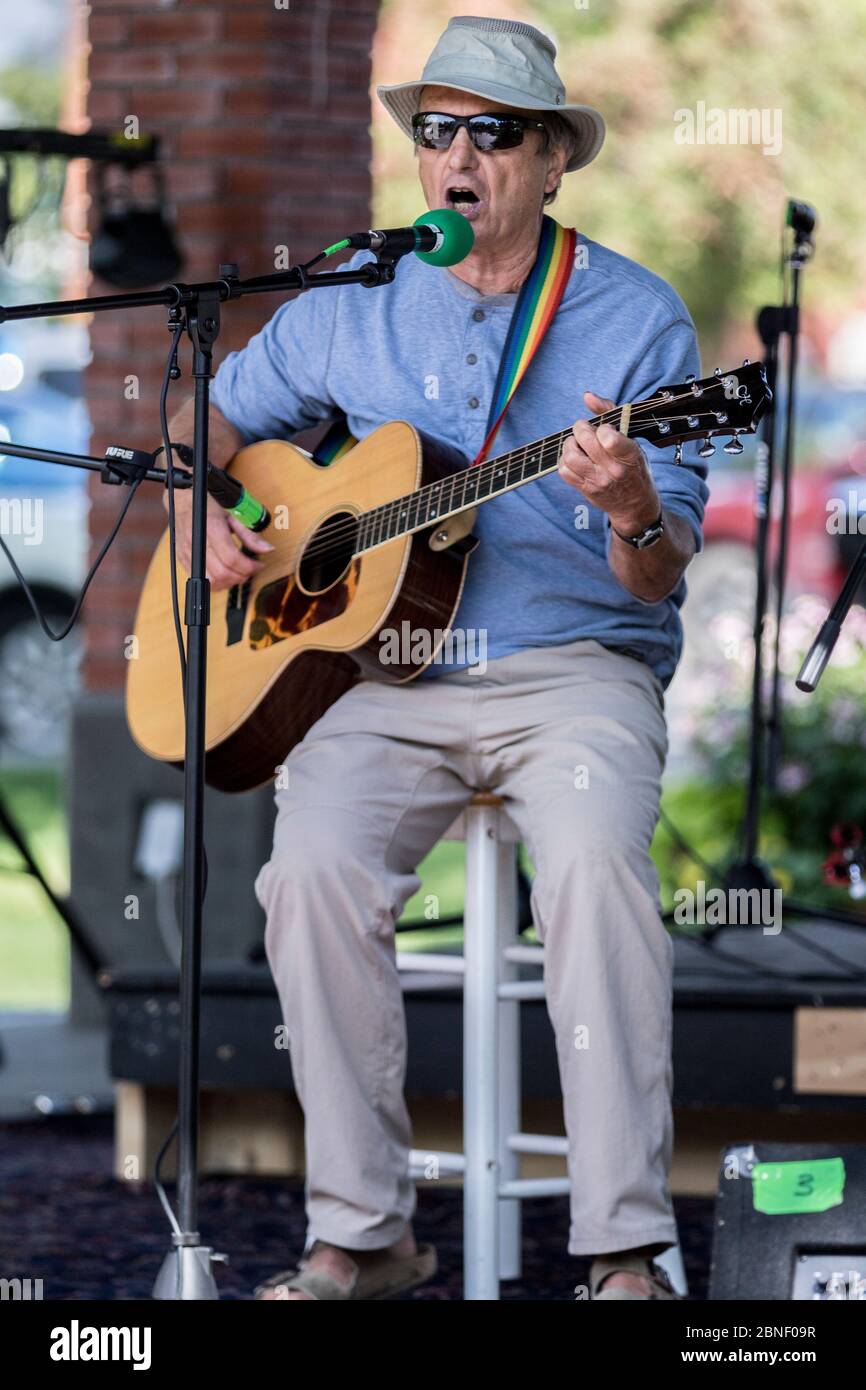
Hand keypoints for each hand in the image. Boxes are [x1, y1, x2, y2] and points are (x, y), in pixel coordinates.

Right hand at [166, 483, 273, 590]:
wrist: (183, 500)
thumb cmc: (209, 503)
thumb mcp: (234, 513)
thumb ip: (250, 533)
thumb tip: (267, 549)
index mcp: (211, 529)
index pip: (232, 558)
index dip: (249, 566)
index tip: (259, 565)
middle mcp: (198, 543)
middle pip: (223, 573)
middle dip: (242, 575)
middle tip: (251, 569)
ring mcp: (189, 553)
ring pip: (212, 581)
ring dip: (230, 581)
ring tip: (239, 572)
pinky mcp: (184, 559)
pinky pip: (202, 580)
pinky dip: (217, 582)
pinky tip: (226, 572)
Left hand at [558, 390, 660, 534]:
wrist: (635, 505)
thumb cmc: (634, 467)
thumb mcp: (632, 439)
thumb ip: (610, 413)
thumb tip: (587, 396)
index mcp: (629, 455)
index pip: (608, 437)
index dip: (601, 427)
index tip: (604, 429)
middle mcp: (613, 470)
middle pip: (584, 440)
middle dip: (581, 428)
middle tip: (585, 430)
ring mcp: (598, 481)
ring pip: (570, 455)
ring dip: (570, 444)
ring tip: (578, 444)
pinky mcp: (585, 489)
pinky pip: (564, 470)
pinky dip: (565, 460)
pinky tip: (575, 458)